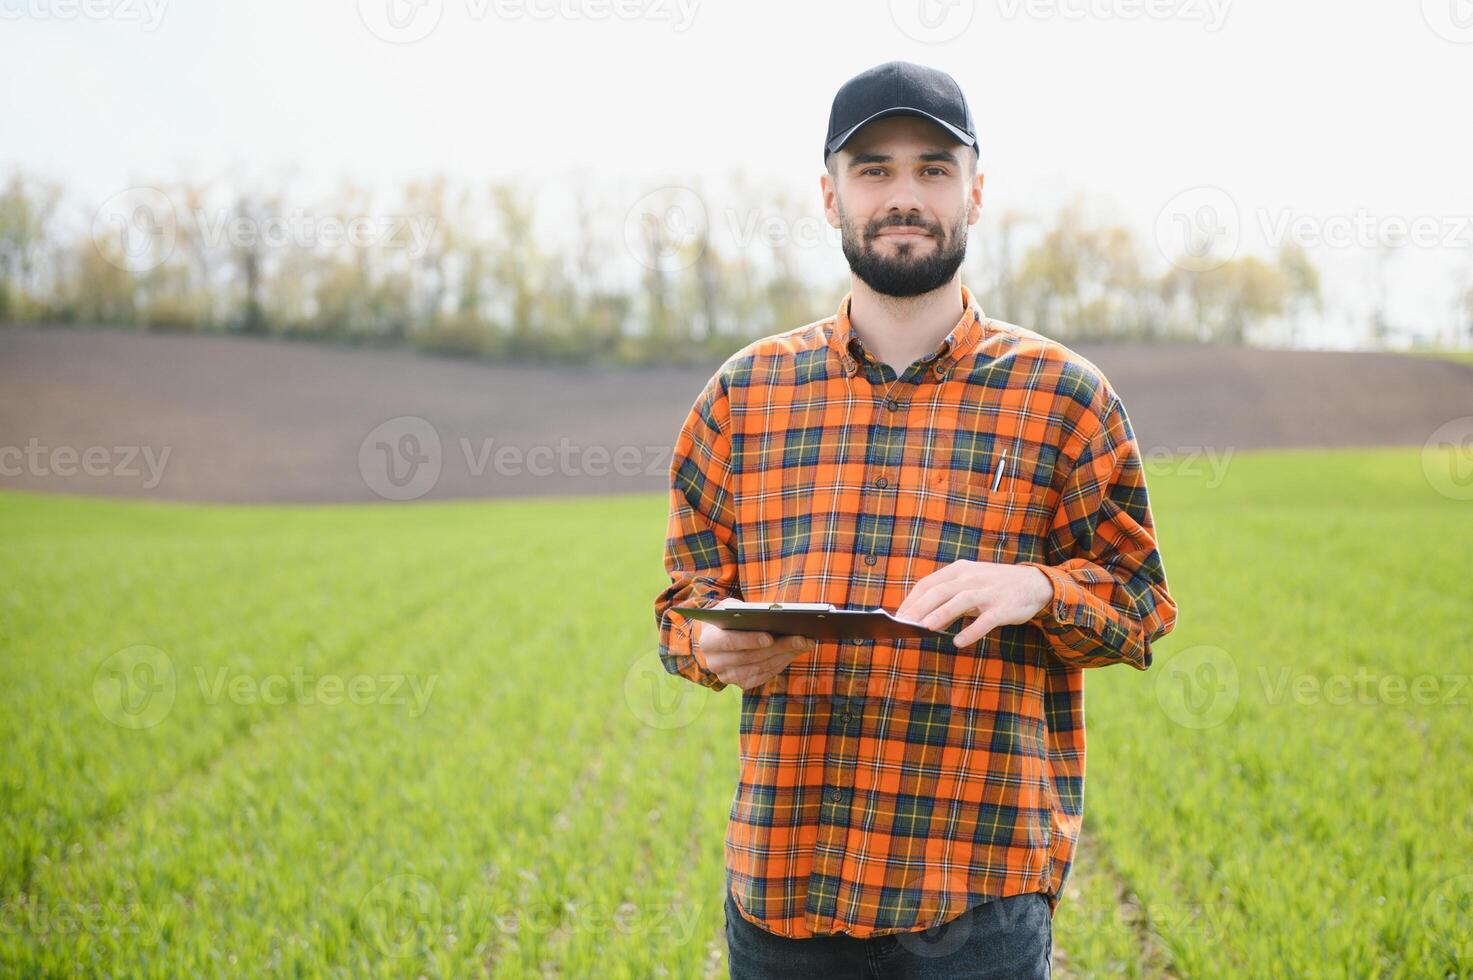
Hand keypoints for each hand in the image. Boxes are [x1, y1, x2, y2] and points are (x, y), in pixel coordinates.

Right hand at [694, 597, 814, 689]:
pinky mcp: (741, 683)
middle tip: (801, 638)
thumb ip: (745, 610)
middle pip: (750, 657)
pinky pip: (765, 675)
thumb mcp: (730, 607)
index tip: (770, 637)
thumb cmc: (728, 618)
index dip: (749, 640)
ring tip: (804, 643)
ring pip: (761, 668)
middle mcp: (715, 663)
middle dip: (778, 647)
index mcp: (708, 641)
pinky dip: (782, 663)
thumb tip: (775, 614)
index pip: (729, 642)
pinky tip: (795, 652)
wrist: (717, 638)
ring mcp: (728, 676)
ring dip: (785, 655)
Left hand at [895, 561, 1053, 647]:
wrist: (1034, 583)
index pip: (928, 583)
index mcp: (959, 570)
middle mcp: (972, 578)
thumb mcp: (970, 585)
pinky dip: (972, 631)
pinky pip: (986, 620)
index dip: (912, 599)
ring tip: (925, 627)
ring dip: (942, 613)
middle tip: (905, 624)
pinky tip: (959, 642)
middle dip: (920, 607)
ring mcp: (988, 592)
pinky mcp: (1003, 607)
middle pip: (940, 590)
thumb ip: (948, 600)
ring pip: (961, 601)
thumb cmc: (994, 587)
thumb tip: (924, 620)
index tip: (899, 616)